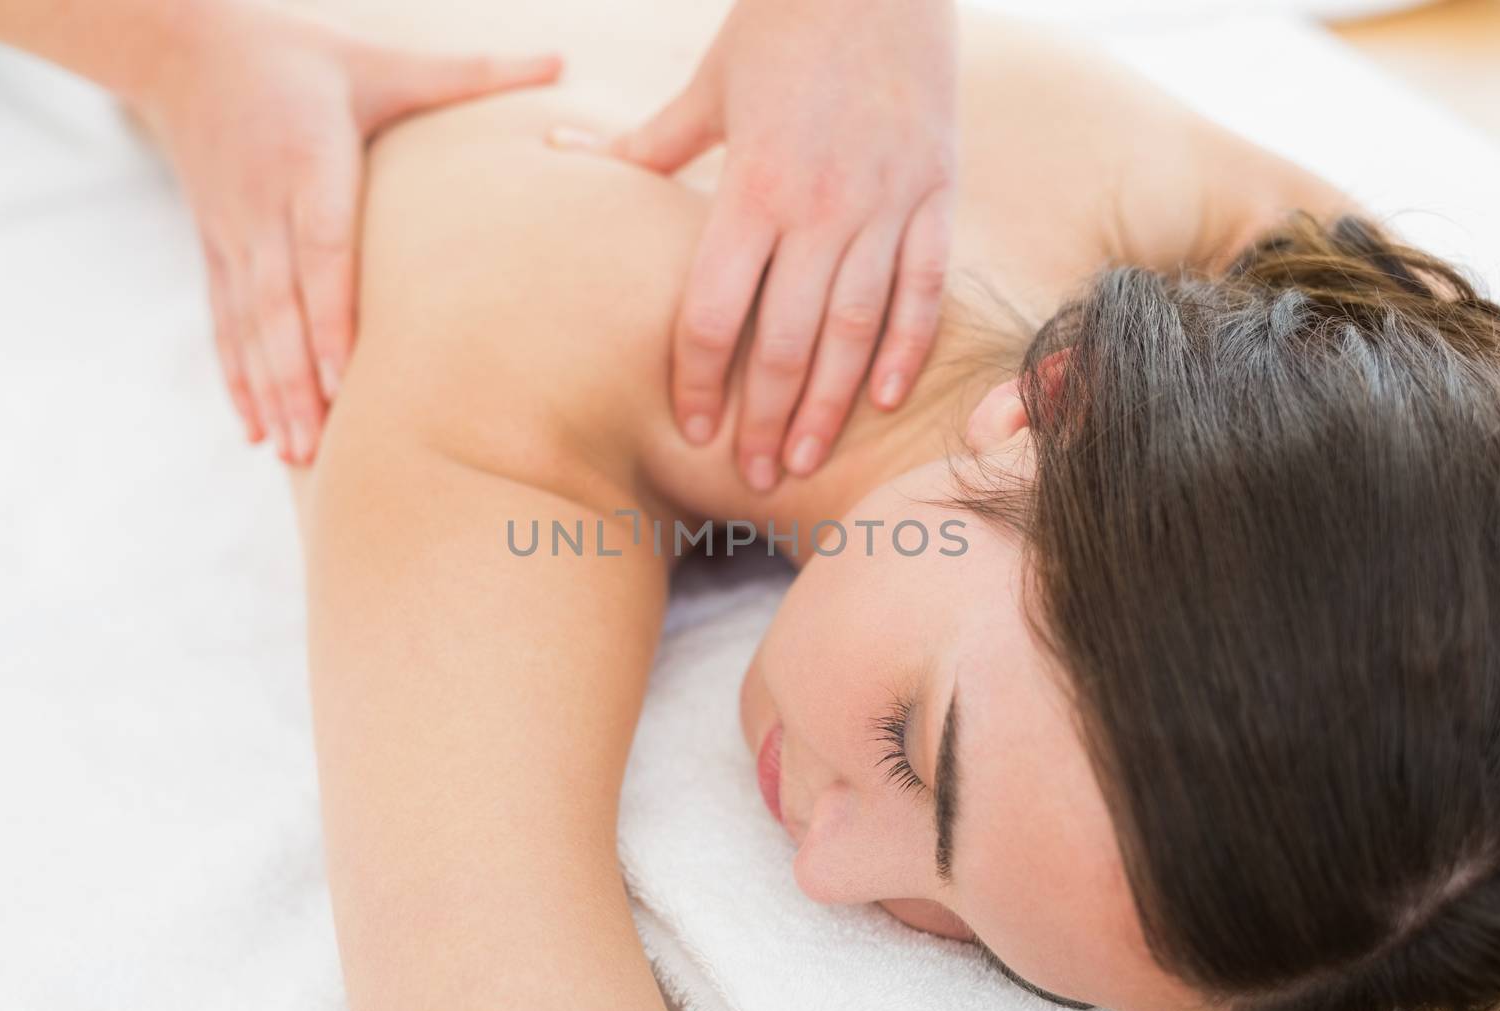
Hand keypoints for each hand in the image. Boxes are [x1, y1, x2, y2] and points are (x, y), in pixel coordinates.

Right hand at [133, 4, 559, 463]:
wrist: (186, 49)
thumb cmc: (305, 59)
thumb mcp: (383, 62)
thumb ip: (470, 72)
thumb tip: (563, 58)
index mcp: (308, 160)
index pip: (318, 247)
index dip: (326, 313)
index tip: (341, 376)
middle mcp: (262, 206)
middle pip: (279, 305)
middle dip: (295, 379)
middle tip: (319, 446)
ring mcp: (232, 235)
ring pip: (249, 327)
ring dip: (268, 393)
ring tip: (292, 455)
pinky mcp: (214, 253)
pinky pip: (224, 325)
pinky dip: (236, 379)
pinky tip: (253, 430)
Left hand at [578, 0, 956, 489]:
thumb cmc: (782, 27)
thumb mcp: (709, 87)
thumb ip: (648, 145)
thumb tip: (563, 157)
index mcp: (753, 186)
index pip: (714, 311)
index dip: (699, 378)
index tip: (693, 429)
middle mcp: (820, 207)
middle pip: (784, 339)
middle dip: (766, 417)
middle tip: (754, 477)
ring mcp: (885, 204)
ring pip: (855, 328)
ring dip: (830, 403)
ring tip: (809, 460)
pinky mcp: (936, 193)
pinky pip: (924, 285)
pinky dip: (908, 345)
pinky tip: (886, 397)